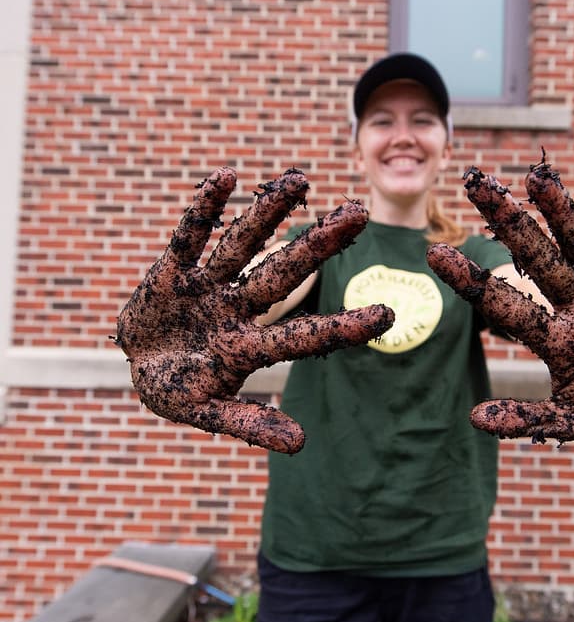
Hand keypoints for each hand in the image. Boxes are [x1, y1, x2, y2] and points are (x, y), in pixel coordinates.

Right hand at [115, 167, 393, 452]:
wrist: (138, 365)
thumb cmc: (177, 391)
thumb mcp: (206, 411)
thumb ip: (250, 424)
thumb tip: (301, 444)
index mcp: (249, 347)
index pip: (304, 335)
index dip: (342, 326)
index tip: (388, 314)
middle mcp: (237, 308)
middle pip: (282, 274)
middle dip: (318, 245)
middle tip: (359, 212)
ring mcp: (207, 286)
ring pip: (242, 244)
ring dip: (267, 213)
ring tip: (299, 180)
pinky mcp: (173, 269)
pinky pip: (190, 235)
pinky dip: (203, 209)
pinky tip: (226, 177)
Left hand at [427, 145, 573, 442]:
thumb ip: (530, 419)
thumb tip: (474, 421)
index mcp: (555, 338)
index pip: (504, 303)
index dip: (471, 279)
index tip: (433, 251)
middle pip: (535, 257)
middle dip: (507, 222)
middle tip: (473, 183)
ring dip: (560, 207)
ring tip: (536, 174)